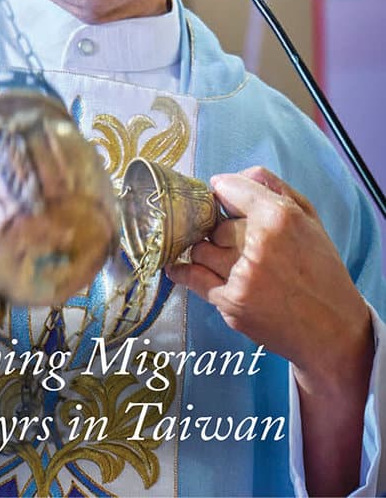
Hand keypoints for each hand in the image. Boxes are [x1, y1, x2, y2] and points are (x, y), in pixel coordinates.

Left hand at [166, 166, 371, 383]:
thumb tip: (224, 180)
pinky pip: (192, 277)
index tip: (224, 198)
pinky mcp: (231, 302)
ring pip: (201, 248)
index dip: (226, 193)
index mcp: (278, 216)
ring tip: (228, 260)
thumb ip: (270, 187)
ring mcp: (241, 275)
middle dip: (223, 230)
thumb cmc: (322, 270)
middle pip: (215, 223)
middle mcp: (257, 243)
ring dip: (209, 251)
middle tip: (242, 242)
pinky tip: (177, 267)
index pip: (228, 188)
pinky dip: (183, 271)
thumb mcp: (308, 218)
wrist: (332, 329)